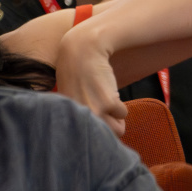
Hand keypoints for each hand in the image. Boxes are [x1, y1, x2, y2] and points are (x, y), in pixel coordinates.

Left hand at [54, 22, 128, 136]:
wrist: (81, 51)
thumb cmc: (75, 73)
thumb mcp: (69, 98)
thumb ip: (78, 116)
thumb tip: (95, 132)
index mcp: (69, 118)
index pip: (87, 140)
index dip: (95, 134)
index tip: (96, 127)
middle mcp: (80, 118)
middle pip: (104, 138)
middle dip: (108, 128)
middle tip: (104, 113)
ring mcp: (94, 111)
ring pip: (117, 129)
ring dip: (115, 117)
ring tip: (106, 101)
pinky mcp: (108, 103)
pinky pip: (123, 113)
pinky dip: (120, 105)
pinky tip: (109, 91)